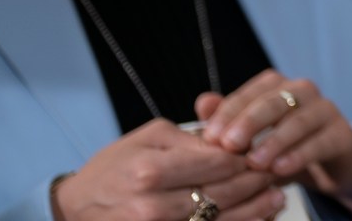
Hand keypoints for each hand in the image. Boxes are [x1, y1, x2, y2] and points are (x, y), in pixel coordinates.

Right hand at [50, 118, 287, 220]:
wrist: (75, 208)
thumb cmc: (113, 166)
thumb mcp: (147, 137)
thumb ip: (191, 139)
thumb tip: (229, 144)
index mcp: (151, 170)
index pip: (216, 164)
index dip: (245, 159)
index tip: (264, 152)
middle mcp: (153, 204)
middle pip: (220, 195)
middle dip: (254, 184)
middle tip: (276, 174)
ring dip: (251, 211)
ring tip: (274, 199)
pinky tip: (253, 218)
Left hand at [197, 70, 351, 217]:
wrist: (328, 162)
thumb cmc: (282, 144)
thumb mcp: (253, 136)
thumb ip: (229, 120)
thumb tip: (203, 102)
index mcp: (277, 86)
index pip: (251, 92)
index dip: (229, 113)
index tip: (210, 137)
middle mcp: (303, 91)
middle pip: (276, 101)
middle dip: (250, 122)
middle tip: (230, 145)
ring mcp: (325, 111)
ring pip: (300, 120)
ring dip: (275, 141)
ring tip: (255, 163)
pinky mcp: (341, 135)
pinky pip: (321, 142)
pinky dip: (300, 155)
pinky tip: (281, 169)